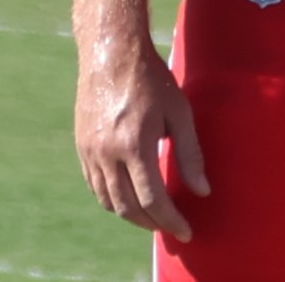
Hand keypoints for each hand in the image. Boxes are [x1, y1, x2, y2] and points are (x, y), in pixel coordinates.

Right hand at [73, 34, 205, 240]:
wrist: (111, 54)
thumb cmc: (153, 80)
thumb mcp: (181, 113)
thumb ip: (190, 154)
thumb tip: (202, 190)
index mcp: (135, 146)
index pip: (153, 200)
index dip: (171, 220)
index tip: (186, 230)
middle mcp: (108, 155)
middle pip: (128, 208)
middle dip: (153, 223)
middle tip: (173, 228)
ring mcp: (90, 153)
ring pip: (108, 201)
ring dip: (131, 215)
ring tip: (154, 217)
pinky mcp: (81, 147)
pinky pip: (95, 186)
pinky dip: (113, 199)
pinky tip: (129, 197)